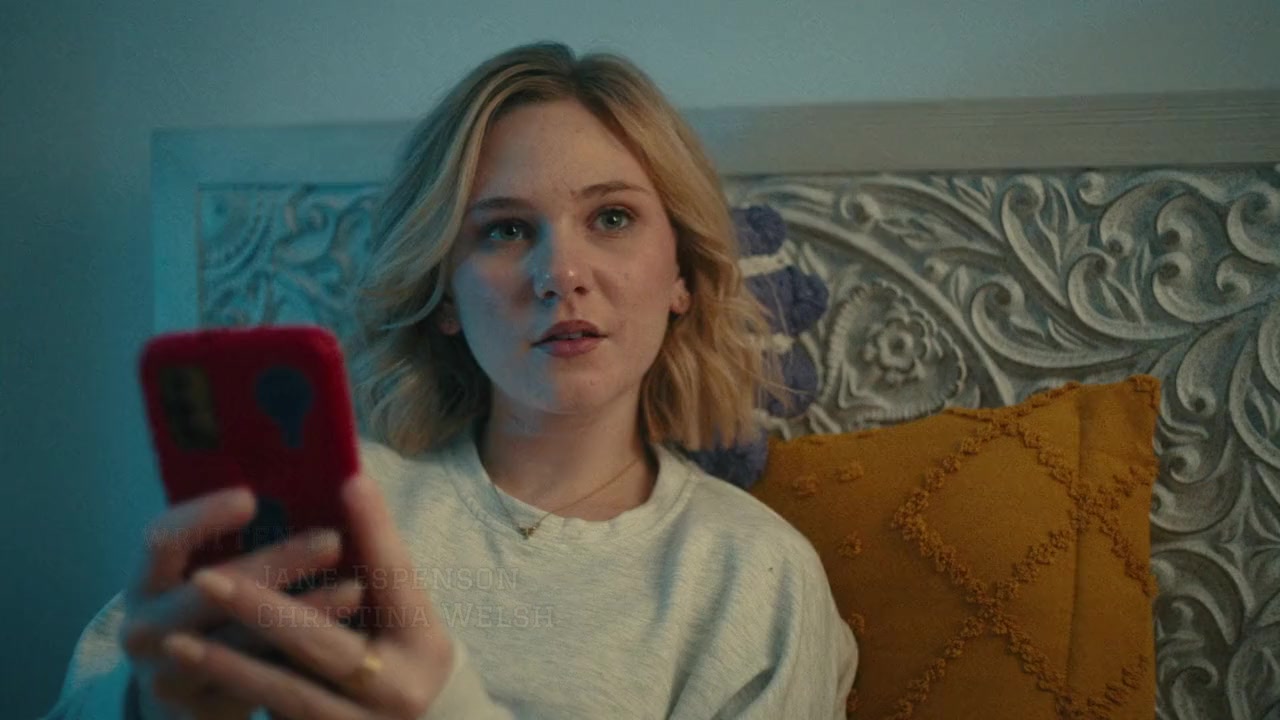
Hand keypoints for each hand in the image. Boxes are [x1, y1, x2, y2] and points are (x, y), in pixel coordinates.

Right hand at [121, 487, 364, 719]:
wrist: (187, 697)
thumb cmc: (211, 614)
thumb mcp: (210, 575)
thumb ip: (243, 541)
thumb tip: (314, 484)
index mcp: (147, 579)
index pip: (162, 539)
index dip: (203, 517)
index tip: (251, 497)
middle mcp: (145, 625)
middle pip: (207, 590)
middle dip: (274, 563)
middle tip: (332, 540)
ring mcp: (167, 673)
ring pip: (240, 640)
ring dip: (302, 611)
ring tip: (355, 589)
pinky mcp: (199, 709)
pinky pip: (258, 681)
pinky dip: (303, 657)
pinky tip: (347, 640)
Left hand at [158, 473, 454, 719]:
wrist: (418, 719)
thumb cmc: (405, 649)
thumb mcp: (406, 608)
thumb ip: (379, 555)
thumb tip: (351, 483)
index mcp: (422, 646)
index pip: (393, 579)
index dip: (370, 534)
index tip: (343, 487)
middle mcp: (397, 692)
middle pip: (321, 646)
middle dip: (261, 610)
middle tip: (206, 580)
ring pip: (287, 694)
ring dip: (228, 666)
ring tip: (176, 642)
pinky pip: (277, 714)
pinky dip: (232, 695)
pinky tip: (190, 677)